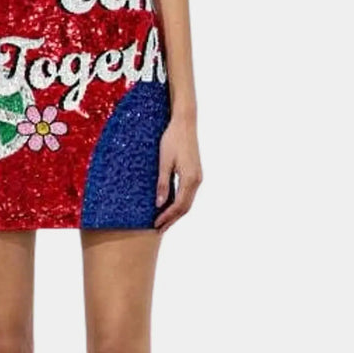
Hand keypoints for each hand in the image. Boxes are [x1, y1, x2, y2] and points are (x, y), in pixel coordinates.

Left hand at [154, 117, 202, 232]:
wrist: (184, 124)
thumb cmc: (172, 140)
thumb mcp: (163, 162)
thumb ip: (162, 184)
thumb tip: (159, 204)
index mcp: (190, 179)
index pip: (179, 205)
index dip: (167, 217)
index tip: (155, 224)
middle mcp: (197, 180)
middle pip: (185, 207)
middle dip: (172, 219)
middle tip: (159, 229)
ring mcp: (198, 177)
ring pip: (188, 202)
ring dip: (176, 213)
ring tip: (163, 221)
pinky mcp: (195, 173)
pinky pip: (188, 194)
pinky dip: (179, 203)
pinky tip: (170, 206)